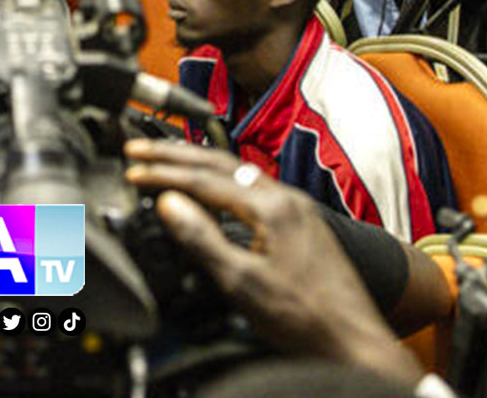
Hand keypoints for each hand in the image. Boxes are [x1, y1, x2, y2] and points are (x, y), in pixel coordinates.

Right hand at [123, 139, 424, 386]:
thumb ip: (203, 239)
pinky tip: (213, 189)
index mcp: (272, 206)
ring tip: (167, 157)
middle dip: (175, 153)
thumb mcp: (242, 282)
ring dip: (198, 163)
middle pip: (220, 162)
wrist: (354, 340)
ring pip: (238, 171)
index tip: (132, 168)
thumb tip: (169, 204)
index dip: (163, 174)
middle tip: (139, 146)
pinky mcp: (301, 223)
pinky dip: (221, 180)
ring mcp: (296, 209)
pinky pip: (252, 186)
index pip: (204, 180)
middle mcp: (286, 198)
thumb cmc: (305, 318)